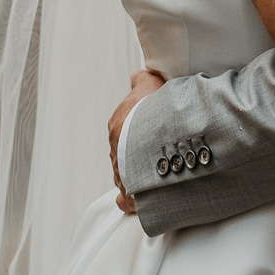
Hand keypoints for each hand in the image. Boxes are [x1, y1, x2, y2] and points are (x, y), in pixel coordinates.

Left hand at [109, 66, 165, 213]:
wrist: (155, 141)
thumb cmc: (154, 110)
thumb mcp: (150, 84)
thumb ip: (143, 79)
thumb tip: (138, 74)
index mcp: (118, 124)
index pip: (125, 122)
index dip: (140, 122)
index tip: (151, 123)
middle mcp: (115, 149)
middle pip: (124, 149)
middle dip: (137, 149)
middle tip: (157, 147)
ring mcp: (121, 173)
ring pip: (126, 172)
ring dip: (139, 172)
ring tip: (159, 170)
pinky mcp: (128, 195)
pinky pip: (126, 200)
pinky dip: (132, 200)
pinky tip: (141, 198)